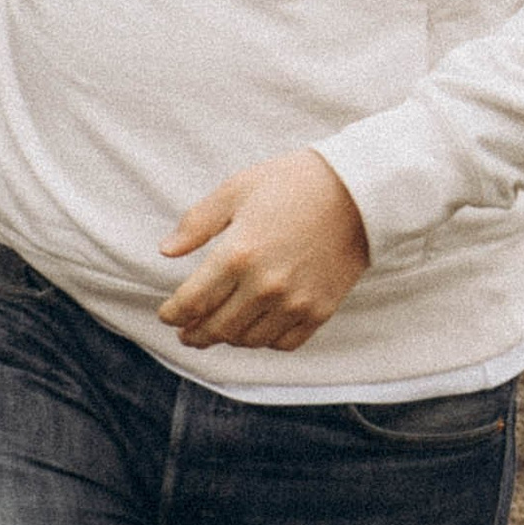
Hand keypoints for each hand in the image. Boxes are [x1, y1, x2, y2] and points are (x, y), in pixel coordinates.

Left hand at [156, 147, 371, 353]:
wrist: (358, 190)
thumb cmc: (293, 182)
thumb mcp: (236, 189)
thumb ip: (197, 223)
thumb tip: (165, 251)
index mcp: (238, 254)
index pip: (193, 301)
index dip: (173, 314)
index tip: (166, 315)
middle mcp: (265, 286)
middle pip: (218, 327)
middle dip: (194, 334)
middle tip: (185, 334)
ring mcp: (295, 302)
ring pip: (248, 339)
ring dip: (227, 339)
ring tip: (218, 331)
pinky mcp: (320, 310)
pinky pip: (284, 342)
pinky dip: (264, 340)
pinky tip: (255, 329)